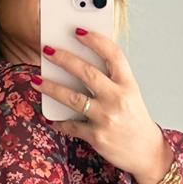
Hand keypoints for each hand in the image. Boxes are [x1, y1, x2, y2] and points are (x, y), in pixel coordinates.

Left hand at [35, 30, 168, 182]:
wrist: (146, 152)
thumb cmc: (135, 120)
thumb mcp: (131, 95)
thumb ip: (112, 79)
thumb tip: (81, 64)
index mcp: (128, 85)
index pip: (113, 55)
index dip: (95, 40)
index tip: (78, 31)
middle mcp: (117, 99)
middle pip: (87, 73)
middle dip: (64, 59)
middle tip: (47, 50)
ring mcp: (106, 118)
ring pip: (73, 98)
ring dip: (51, 87)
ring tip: (35, 80)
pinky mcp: (97, 137)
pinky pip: (71, 126)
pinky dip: (59, 122)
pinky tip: (51, 117)